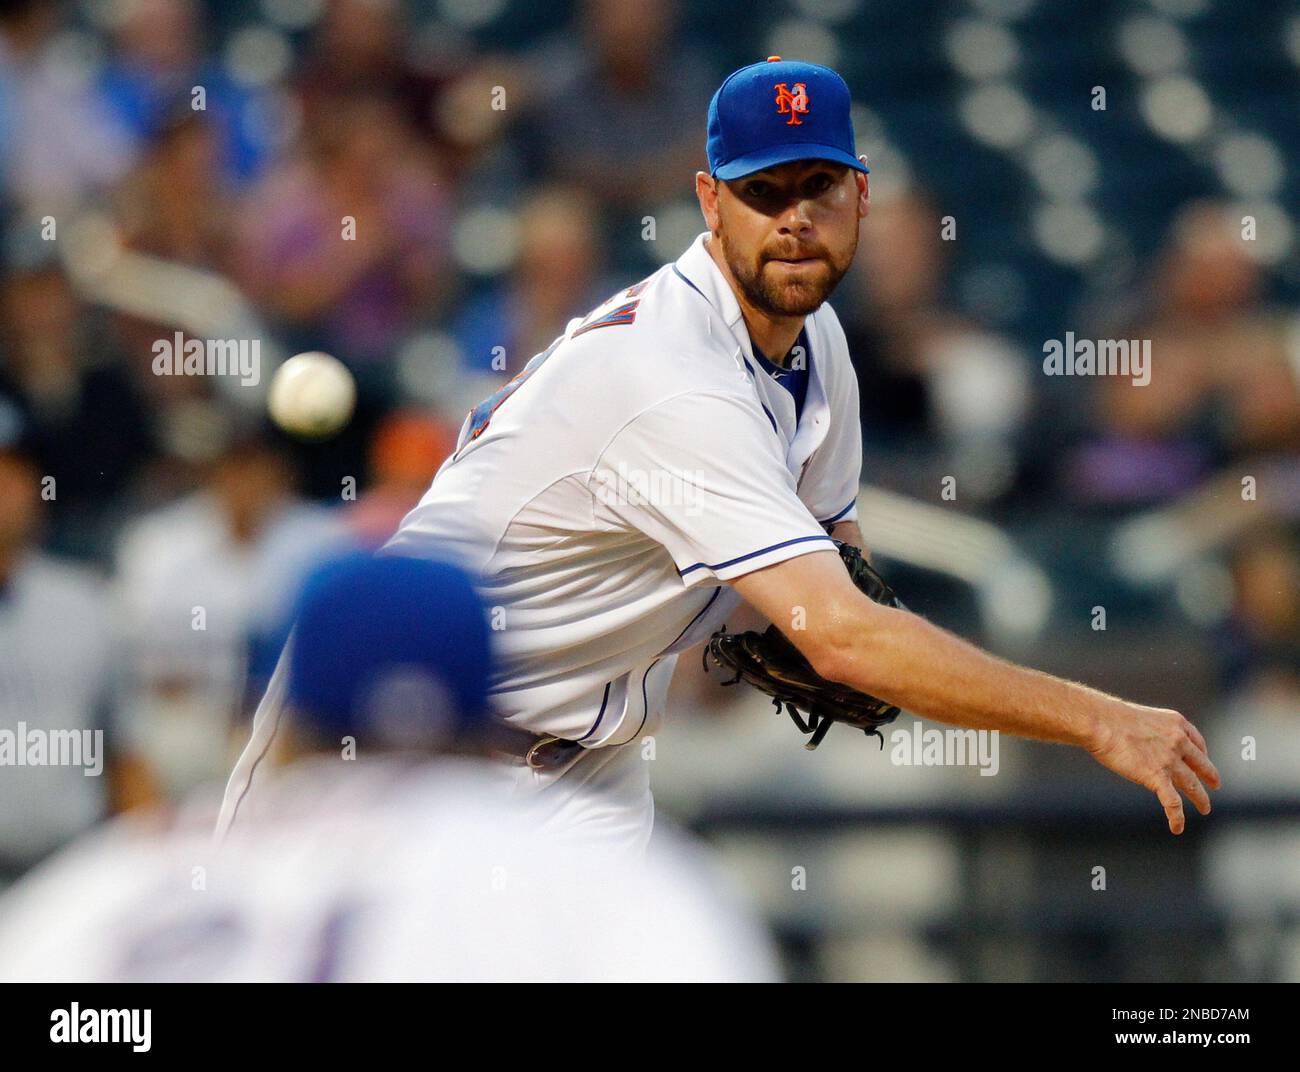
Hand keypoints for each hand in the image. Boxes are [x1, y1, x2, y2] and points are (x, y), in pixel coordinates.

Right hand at [1086, 702, 1220, 834]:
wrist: (1100, 722)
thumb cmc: (1109, 717)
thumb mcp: (1141, 718)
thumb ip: (1151, 732)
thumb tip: (1143, 743)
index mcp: (1176, 723)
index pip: (1197, 742)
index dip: (1203, 754)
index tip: (1202, 761)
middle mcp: (1179, 741)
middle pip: (1201, 764)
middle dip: (1210, 777)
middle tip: (1215, 785)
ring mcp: (1170, 760)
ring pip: (1192, 785)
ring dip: (1200, 799)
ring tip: (1205, 809)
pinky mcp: (1157, 777)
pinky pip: (1172, 802)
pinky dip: (1177, 817)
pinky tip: (1177, 827)